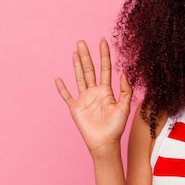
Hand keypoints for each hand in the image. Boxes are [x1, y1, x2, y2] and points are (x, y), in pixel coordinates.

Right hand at [55, 38, 132, 156]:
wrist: (105, 142)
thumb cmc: (116, 127)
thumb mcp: (124, 108)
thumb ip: (125, 90)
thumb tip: (123, 73)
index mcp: (107, 90)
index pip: (105, 68)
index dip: (104, 55)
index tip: (102, 41)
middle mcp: (95, 92)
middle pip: (89, 69)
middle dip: (86, 55)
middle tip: (81, 41)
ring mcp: (84, 99)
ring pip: (79, 78)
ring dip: (76, 65)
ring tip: (74, 52)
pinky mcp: (75, 108)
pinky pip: (67, 96)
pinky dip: (62, 88)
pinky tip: (59, 79)